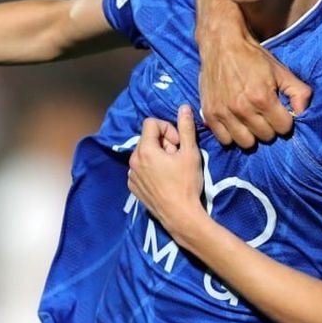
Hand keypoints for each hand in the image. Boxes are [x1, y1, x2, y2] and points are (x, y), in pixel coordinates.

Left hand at [127, 105, 207, 242]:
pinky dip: (151, 169)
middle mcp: (133, 160)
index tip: (178, 143)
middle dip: (164, 143)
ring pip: (144, 154)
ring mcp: (131, 175)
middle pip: (148, 138)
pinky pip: (140, 168)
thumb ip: (186, 128)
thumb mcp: (190, 152)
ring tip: (172, 170)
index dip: (168, 129)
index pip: (151, 123)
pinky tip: (164, 181)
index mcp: (145, 150)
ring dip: (158, 156)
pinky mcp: (133, 187)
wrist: (180, 215)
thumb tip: (184, 107)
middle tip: (177, 157)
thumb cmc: (186, 183)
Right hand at [189, 0, 311, 148]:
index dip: (291, 117)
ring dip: (254, 130)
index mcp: (264, 91)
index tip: (289, 107)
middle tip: (274, 108)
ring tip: (257, 112)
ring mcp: (223, 109)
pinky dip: (233, 131)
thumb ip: (297, 85)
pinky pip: (225, 136)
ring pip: (247, 140)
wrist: (214, 31)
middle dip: (275, 124)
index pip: (287, 125)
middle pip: (269, 135)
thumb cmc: (254, 42)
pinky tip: (239, 115)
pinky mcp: (208, 110)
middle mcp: (243, 103)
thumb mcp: (281, 61)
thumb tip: (308, 106)